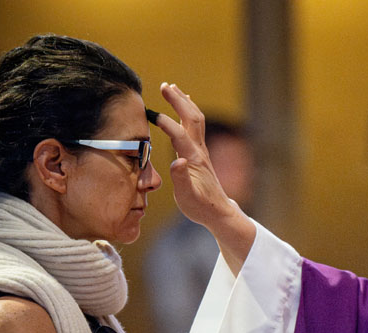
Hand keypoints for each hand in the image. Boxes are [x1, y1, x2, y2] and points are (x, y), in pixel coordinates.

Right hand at [152, 83, 254, 274]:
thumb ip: (181, 179)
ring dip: (184, 102)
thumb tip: (177, 162)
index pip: (179, 136)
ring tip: (172, 88)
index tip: (150, 114)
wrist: (217, 211)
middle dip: (178, 101)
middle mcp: (199, 151)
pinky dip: (189, 111)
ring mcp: (201, 150)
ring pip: (195, 119)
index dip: (166, 123)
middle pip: (191, 118)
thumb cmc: (200, 207)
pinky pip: (196, 125)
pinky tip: (184, 105)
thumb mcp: (187, 198)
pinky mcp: (200, 153)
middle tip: (164, 86)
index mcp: (193, 160)